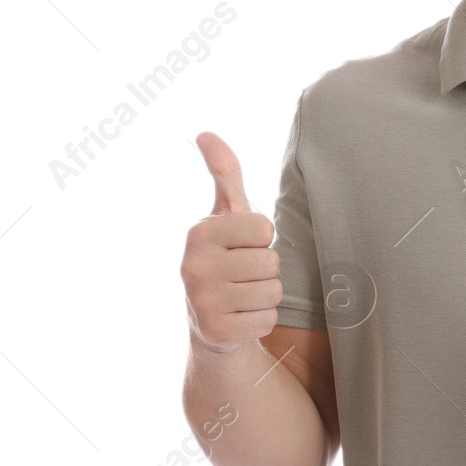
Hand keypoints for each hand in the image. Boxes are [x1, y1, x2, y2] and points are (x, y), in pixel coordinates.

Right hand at [181, 131, 282, 355]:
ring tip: (242, 294)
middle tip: (243, 274)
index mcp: (199, 232)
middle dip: (266, 269)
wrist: (210, 321)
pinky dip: (261, 320)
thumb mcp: (225, 215)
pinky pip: (268, 320)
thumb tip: (205, 133)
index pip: (264, 227)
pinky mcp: (216, 331)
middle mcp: (194, 265)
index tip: (242, 246)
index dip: (261, 238)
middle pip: (271, 261)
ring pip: (272, 292)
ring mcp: (202, 301)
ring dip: (265, 295)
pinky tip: (240, 317)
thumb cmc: (226, 257)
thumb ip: (224, 174)